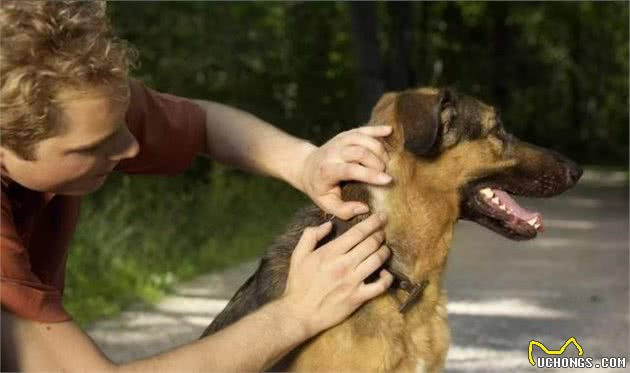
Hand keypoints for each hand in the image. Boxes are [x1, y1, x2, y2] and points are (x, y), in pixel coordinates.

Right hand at [280, 213, 393, 337]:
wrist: (299, 313)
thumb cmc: (298, 284)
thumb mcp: (298, 255)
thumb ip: (311, 235)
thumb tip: (328, 224)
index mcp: (330, 253)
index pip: (357, 232)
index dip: (372, 222)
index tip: (380, 217)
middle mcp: (343, 265)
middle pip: (370, 244)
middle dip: (380, 234)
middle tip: (382, 231)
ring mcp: (352, 282)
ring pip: (377, 260)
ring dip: (384, 251)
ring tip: (384, 248)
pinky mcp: (358, 298)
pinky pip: (380, 286)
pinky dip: (387, 278)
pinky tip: (386, 273)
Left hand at [297, 126, 392, 219]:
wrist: (307, 168)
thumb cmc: (320, 189)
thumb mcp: (327, 204)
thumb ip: (344, 211)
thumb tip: (365, 208)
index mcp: (327, 171)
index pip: (351, 170)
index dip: (370, 174)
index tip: (388, 180)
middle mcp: (332, 153)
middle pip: (359, 152)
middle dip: (377, 162)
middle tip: (386, 173)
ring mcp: (338, 142)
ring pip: (362, 138)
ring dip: (378, 148)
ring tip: (387, 161)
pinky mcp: (345, 135)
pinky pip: (362, 129)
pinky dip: (376, 129)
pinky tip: (389, 131)